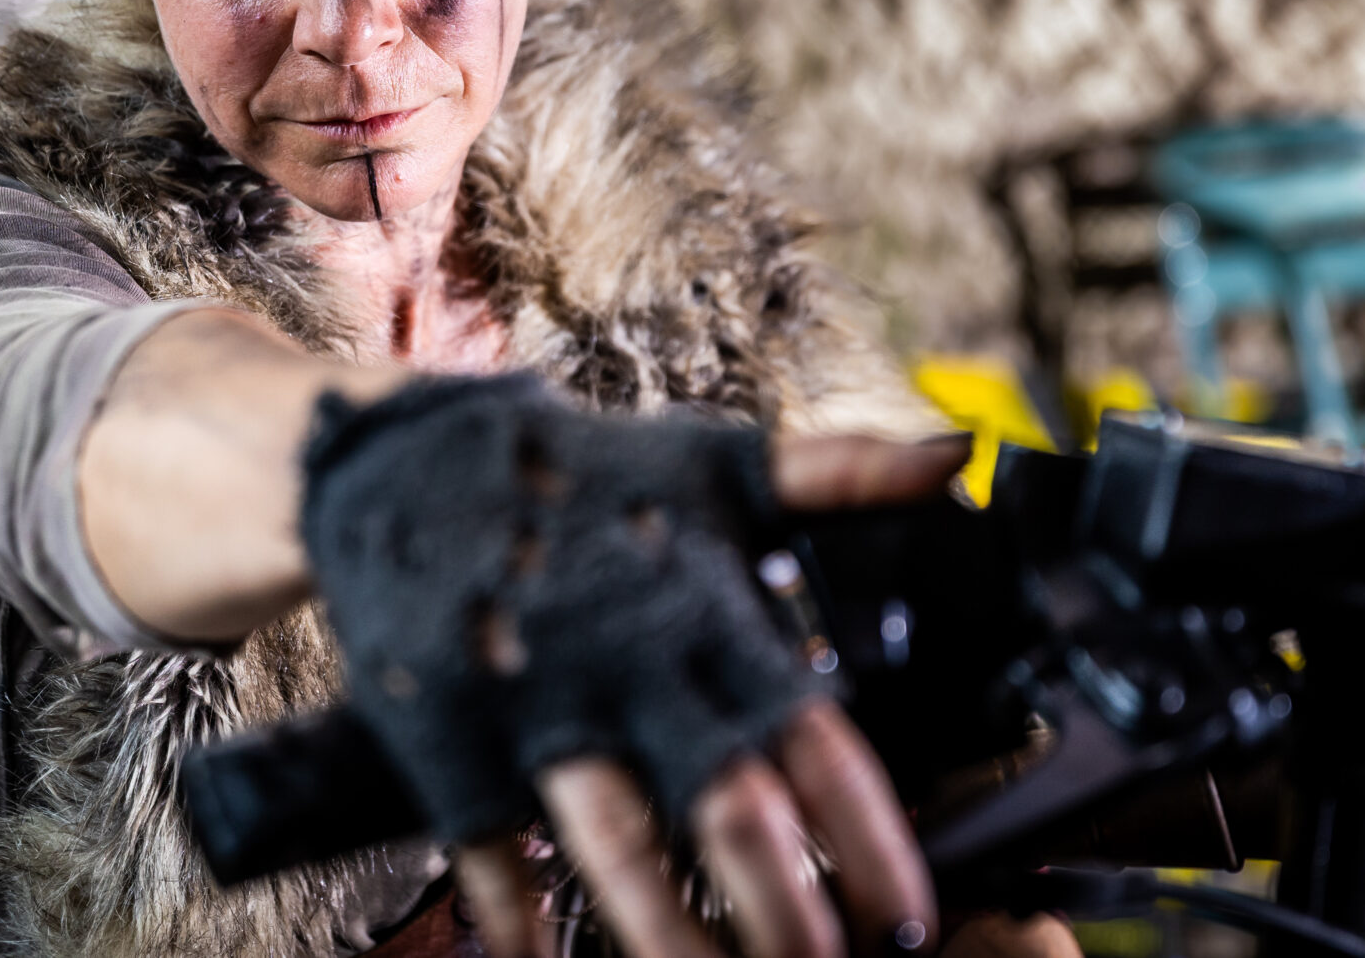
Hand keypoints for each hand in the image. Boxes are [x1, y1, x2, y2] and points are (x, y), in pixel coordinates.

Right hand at [444, 431, 975, 957]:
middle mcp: (630, 666)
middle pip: (725, 805)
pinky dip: (512, 920)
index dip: (868, 838)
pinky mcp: (452, 736)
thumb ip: (843, 472)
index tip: (908, 921)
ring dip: (667, 936)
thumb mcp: (715, 464)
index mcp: (704, 614)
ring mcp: (537, 707)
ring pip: (613, 841)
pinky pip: (487, 848)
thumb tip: (958, 454)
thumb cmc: (580, 478)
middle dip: (784, 910)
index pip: (812, 739)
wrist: (406, 453)